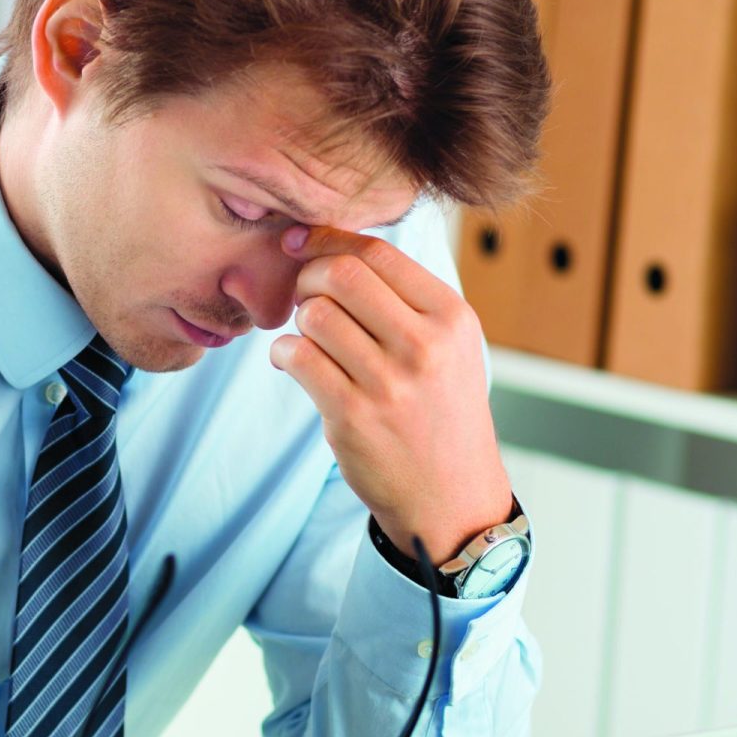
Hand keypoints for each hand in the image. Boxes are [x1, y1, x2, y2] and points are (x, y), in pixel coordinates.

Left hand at [272, 225, 511, 561]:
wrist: (452, 496)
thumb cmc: (441, 412)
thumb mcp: (451, 347)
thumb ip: (406, 300)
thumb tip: (334, 246)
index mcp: (451, 317)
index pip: (378, 253)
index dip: (328, 240)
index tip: (302, 244)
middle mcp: (425, 345)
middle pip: (341, 274)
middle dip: (307, 276)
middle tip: (301, 295)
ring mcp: (388, 382)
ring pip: (315, 315)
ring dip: (298, 321)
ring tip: (308, 338)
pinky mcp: (353, 415)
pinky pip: (298, 357)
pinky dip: (284, 353)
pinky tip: (294, 362)